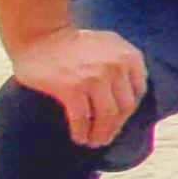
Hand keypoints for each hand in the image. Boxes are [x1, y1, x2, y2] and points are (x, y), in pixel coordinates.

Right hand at [7, 27, 148, 148]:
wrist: (39, 36)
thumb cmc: (72, 43)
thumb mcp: (109, 45)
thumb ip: (123, 64)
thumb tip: (130, 94)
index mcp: (129, 56)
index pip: (137, 92)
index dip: (128, 112)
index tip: (118, 123)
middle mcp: (116, 66)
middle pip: (124, 107)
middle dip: (115, 128)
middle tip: (104, 139)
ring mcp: (95, 77)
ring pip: (106, 116)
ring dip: (100, 134)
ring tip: (92, 142)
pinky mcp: (73, 88)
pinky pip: (82, 118)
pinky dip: (82, 131)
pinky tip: (78, 137)